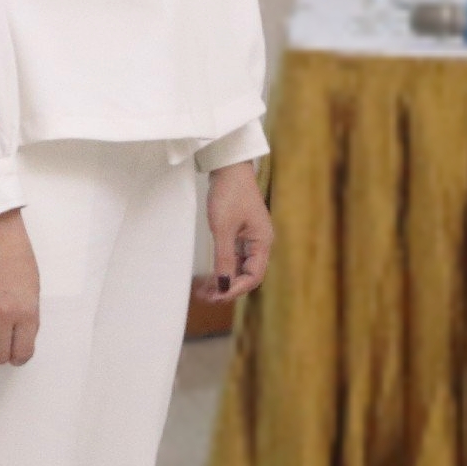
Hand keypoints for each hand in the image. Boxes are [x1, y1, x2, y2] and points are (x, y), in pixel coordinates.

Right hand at [0, 208, 39, 365]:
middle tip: (1, 342)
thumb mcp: (33, 287)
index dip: (20, 356)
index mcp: (27, 311)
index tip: (17, 352)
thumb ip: (28, 315)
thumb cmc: (19, 256)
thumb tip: (20, 338)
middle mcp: (3, 316)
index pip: (22, 352)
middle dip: (1, 353)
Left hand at [195, 162, 272, 303]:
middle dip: (228, 288)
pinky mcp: (241, 233)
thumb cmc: (229, 193)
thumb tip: (224, 285)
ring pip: (239, 268)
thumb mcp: (223, 228)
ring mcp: (250, 238)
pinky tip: (209, 277)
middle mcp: (259, 242)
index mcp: (262, 241)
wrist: (229, 167)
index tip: (217, 297)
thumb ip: (224, 258)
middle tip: (206, 298)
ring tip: (204, 292)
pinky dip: (222, 268)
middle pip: (247, 275)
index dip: (236, 289)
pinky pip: (234, 258)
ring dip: (224, 281)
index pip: (253, 276)